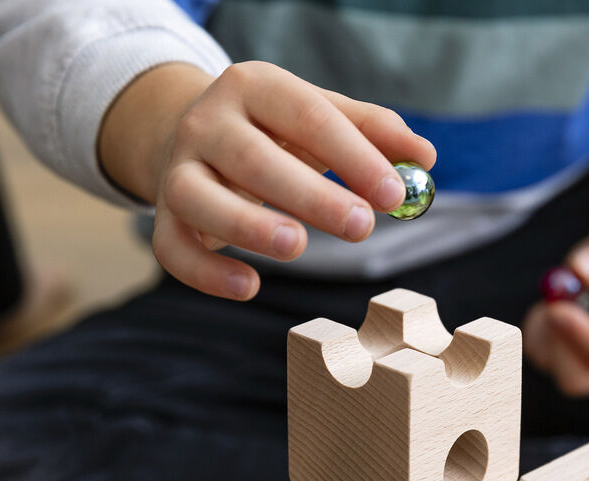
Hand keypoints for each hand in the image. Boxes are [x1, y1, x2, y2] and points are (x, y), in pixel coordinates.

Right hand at [99, 61, 434, 299]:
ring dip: (249, 225)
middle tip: (362, 226)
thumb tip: (424, 157)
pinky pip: (173, 247)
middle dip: (311, 195)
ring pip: (201, 198)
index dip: (352, 155)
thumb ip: (373, 132)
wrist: (194, 136)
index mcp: (253, 87)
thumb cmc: (275, 131)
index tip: (393, 192)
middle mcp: (207, 122)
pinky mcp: (164, 215)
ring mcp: (178, 170)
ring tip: (299, 246)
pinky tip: (249, 286)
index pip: (307, 115)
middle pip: (254, 158)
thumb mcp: (321, 117)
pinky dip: (206, 273)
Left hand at [524, 224, 588, 395]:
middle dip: (556, 342)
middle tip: (551, 303)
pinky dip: (538, 327)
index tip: (556, 309)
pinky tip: (557, 306)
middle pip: (578, 380)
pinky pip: (538, 352)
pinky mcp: (568, 363)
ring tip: (566, 293)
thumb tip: (579, 271)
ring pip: (551, 364)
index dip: (581, 334)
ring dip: (546, 327)